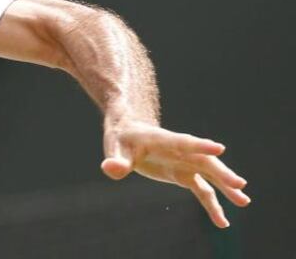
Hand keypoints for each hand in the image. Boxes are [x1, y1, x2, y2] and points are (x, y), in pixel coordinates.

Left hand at [101, 119, 250, 227]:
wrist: (128, 134)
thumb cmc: (121, 139)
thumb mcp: (114, 149)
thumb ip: (116, 160)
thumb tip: (110, 169)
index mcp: (163, 140)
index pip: (184, 142)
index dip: (200, 146)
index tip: (219, 148)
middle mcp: (180, 151)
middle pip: (204, 161)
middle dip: (221, 172)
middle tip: (240, 185)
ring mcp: (184, 163)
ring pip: (210, 175)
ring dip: (226, 188)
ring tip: (244, 202)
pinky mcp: (183, 174)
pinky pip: (202, 190)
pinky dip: (213, 204)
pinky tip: (222, 221)